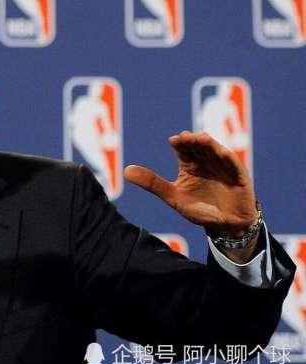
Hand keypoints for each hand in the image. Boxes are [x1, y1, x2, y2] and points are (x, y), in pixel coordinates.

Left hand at [124, 131, 256, 236]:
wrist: (224, 226)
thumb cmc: (199, 209)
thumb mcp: (173, 197)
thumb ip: (152, 183)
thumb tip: (125, 171)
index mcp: (190, 165)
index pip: (183, 149)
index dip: (180, 142)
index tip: (174, 140)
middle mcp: (206, 162)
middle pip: (199, 146)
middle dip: (193, 140)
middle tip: (185, 137)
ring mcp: (223, 167)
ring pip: (216, 151)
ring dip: (210, 144)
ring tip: (201, 139)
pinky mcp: (238, 176)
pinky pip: (233, 164)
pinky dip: (227, 157)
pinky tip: (222, 152)